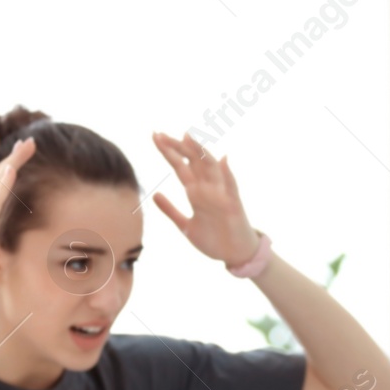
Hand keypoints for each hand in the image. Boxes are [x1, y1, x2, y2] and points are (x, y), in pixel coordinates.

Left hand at [150, 131, 261, 266]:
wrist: (234, 255)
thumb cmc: (213, 240)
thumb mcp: (185, 226)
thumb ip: (170, 210)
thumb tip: (154, 194)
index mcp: (196, 192)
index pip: (180, 166)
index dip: (168, 152)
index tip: (155, 137)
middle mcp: (208, 189)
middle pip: (192, 162)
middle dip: (177, 147)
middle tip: (160, 134)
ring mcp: (221, 195)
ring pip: (210, 168)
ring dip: (200, 153)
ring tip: (188, 138)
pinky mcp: (233, 205)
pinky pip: (231, 187)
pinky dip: (227, 174)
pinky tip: (222, 160)